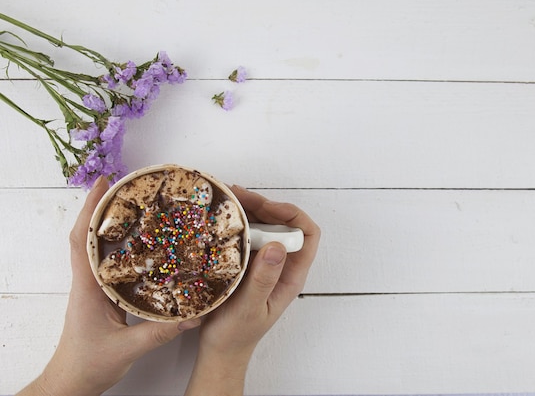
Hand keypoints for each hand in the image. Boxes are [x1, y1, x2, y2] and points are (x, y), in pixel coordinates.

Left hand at [18, 177, 200, 395]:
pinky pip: (108, 265)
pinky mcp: (101, 297)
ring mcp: (92, 289)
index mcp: (87, 289)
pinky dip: (120, 247)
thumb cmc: (89, 365)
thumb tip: (193, 316)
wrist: (72, 383)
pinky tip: (141, 244)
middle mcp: (87, 283)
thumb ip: (161, 333)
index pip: (82, 241)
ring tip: (136, 208)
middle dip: (102, 208)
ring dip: (110, 226)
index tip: (105, 185)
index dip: (91, 211)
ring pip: (97, 249)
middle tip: (126, 187)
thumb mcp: (127, 349)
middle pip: (88, 237)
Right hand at [184, 186, 320, 395]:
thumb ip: (263, 279)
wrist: (219, 350)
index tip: (268, 208)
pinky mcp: (245, 261)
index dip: (293, 215)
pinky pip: (245, 234)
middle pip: (283, 223)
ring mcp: (263, 261)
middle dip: (264, 205)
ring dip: (248, 209)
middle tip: (237, 195)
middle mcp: (280, 263)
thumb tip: (277, 246)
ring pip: (263, 225)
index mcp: (291, 274)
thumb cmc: (237, 335)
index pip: (308, 234)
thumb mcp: (250, 308)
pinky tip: (218, 214)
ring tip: (226, 197)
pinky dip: (235, 221)